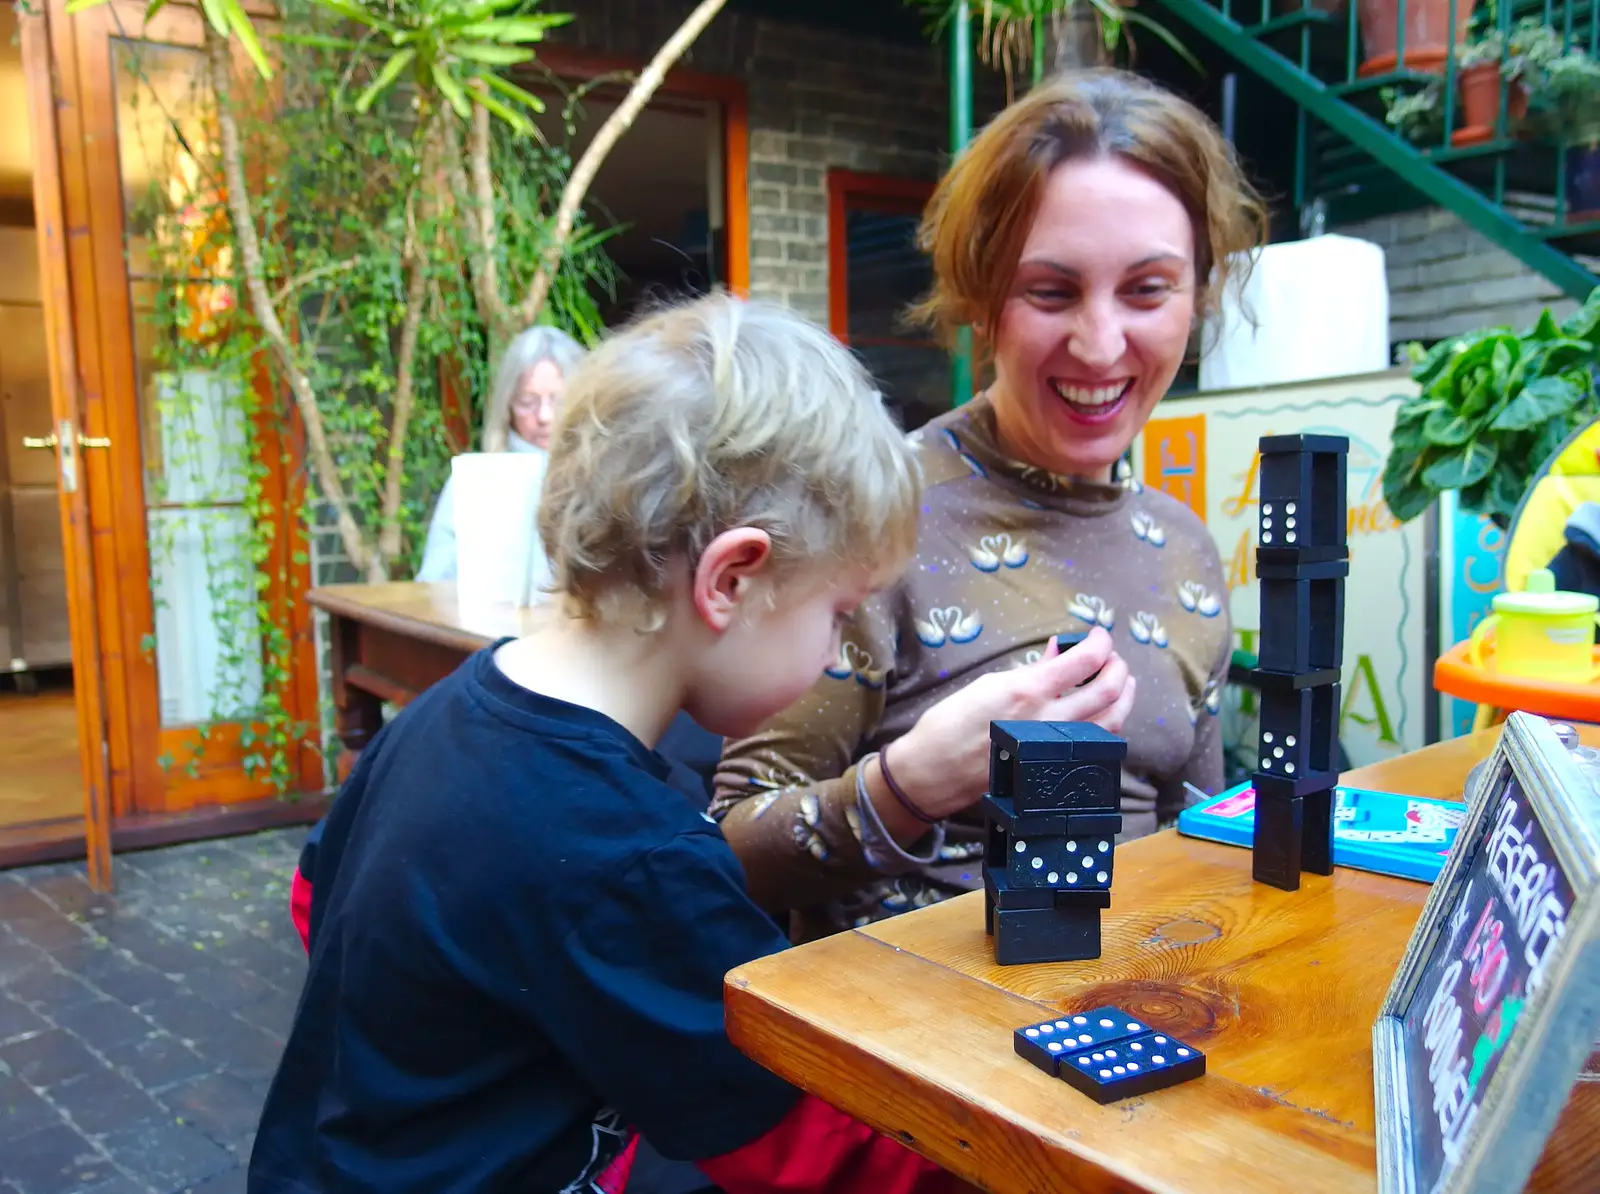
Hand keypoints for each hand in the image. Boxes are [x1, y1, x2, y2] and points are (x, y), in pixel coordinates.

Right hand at [882, 628, 1134, 821]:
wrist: (933, 773)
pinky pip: (1095, 746)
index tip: (1100, 635)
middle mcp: (1048, 720)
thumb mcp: (987, 684)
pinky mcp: (1054, 769)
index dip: (1101, 642)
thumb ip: (1031, 670)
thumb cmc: (950, 724)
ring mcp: (1054, 748)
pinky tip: (1104, 717)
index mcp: (1028, 690)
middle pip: (1107, 691)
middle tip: (1113, 658)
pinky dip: (1107, 726)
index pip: (1085, 660)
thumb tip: (1059, 654)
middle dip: (1117, 668)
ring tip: (1122, 684)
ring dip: (1123, 698)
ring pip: (1110, 722)